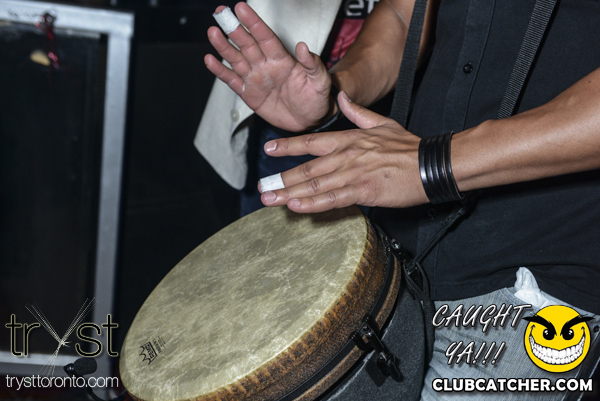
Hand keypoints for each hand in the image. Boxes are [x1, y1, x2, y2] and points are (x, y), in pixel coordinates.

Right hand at [205, 2, 334, 131]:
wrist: (309, 122)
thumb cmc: (316, 99)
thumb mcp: (319, 81)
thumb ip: (312, 64)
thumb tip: (303, 47)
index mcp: (282, 59)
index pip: (266, 37)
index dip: (253, 23)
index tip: (242, 9)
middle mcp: (266, 65)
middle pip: (247, 44)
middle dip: (234, 29)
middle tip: (221, 13)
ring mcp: (256, 78)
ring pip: (236, 59)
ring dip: (224, 47)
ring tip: (213, 33)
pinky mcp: (248, 93)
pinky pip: (232, 80)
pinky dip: (221, 71)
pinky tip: (210, 60)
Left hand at [258, 91, 428, 212]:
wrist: (432, 163)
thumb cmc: (409, 146)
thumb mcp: (382, 123)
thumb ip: (358, 112)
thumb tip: (341, 97)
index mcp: (350, 139)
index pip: (312, 142)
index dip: (288, 146)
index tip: (269, 150)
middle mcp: (347, 155)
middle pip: (307, 168)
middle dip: (282, 179)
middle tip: (262, 187)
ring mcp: (354, 173)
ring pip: (316, 184)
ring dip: (290, 193)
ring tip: (270, 200)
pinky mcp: (364, 190)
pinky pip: (333, 198)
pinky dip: (313, 203)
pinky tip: (296, 207)